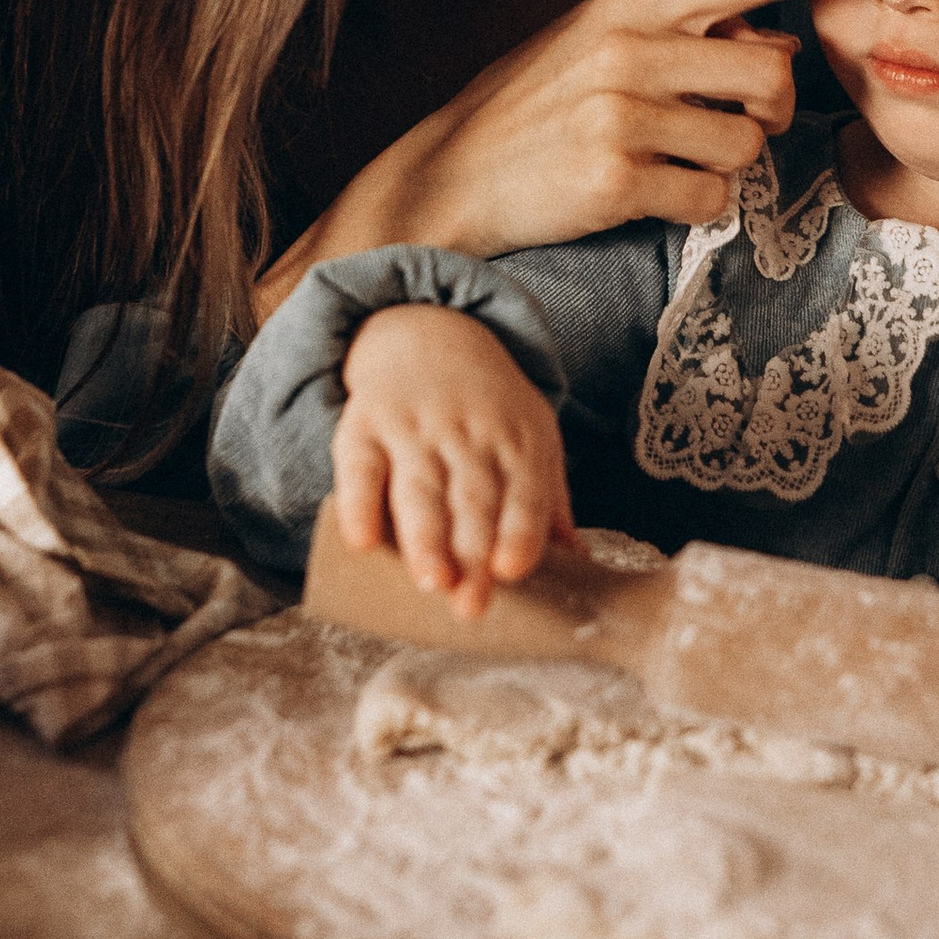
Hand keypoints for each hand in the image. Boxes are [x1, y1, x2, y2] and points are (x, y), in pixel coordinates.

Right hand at [269, 0, 873, 299]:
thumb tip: (775, 46)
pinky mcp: (615, 176)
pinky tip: (645, 194)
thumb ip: (686, 36)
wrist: (446, 179)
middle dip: (766, 113)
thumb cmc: (535, 111)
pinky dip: (693, 205)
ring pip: (747, 144)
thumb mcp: (599, 46)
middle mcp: (629, 45)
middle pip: (770, 78)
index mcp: (630, 2)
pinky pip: (711, 196)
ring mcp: (620, 110)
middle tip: (719, 125)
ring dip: (724, 163)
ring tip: (664, 159)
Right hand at [333, 306, 574, 616]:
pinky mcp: (364, 426)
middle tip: (469, 605)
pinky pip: (359, 467)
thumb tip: (580, 567)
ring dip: (425, 537)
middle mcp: (468, 433)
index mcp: (518, 440)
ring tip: (430, 581)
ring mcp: (414, 429)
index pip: (524, 490)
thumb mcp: (532, 438)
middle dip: (472, 552)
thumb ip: (547, 503)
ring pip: (420, 489)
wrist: (427, 333)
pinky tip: (362, 542)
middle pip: (472, 499)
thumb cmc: (488, 408)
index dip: (520, 530)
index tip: (512, 571)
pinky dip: (359, 504)